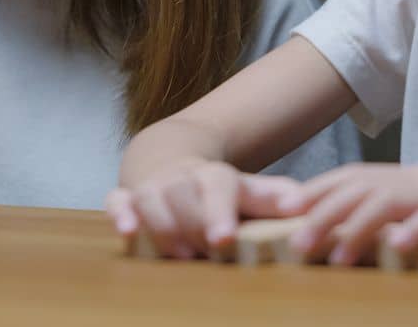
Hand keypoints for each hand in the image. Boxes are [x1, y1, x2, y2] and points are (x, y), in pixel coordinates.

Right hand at [105, 159, 304, 259]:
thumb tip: (301, 206)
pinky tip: (128, 231)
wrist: (174, 162)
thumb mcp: (247, 192)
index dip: (219, 210)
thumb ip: (272, 199)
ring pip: (149, 195)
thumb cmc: (218, 191)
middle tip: (201, 255)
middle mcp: (181, 176)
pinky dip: (120, 213)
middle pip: (181, 191)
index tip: (224, 238)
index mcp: (214, 175)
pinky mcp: (127, 197)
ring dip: (162, 226)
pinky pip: (116, 200)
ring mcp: (152, 185)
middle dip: (190, 223)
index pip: (218, 184)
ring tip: (178, 256)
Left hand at [277, 163, 417, 264]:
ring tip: (331, 256)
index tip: (283, 213)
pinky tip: (395, 251)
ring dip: (355, 228)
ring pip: (388, 202)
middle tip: (291, 242)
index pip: (354, 180)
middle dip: (322, 212)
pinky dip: (413, 232)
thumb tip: (371, 238)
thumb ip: (408, 221)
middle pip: (360, 188)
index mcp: (413, 179)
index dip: (317, 193)